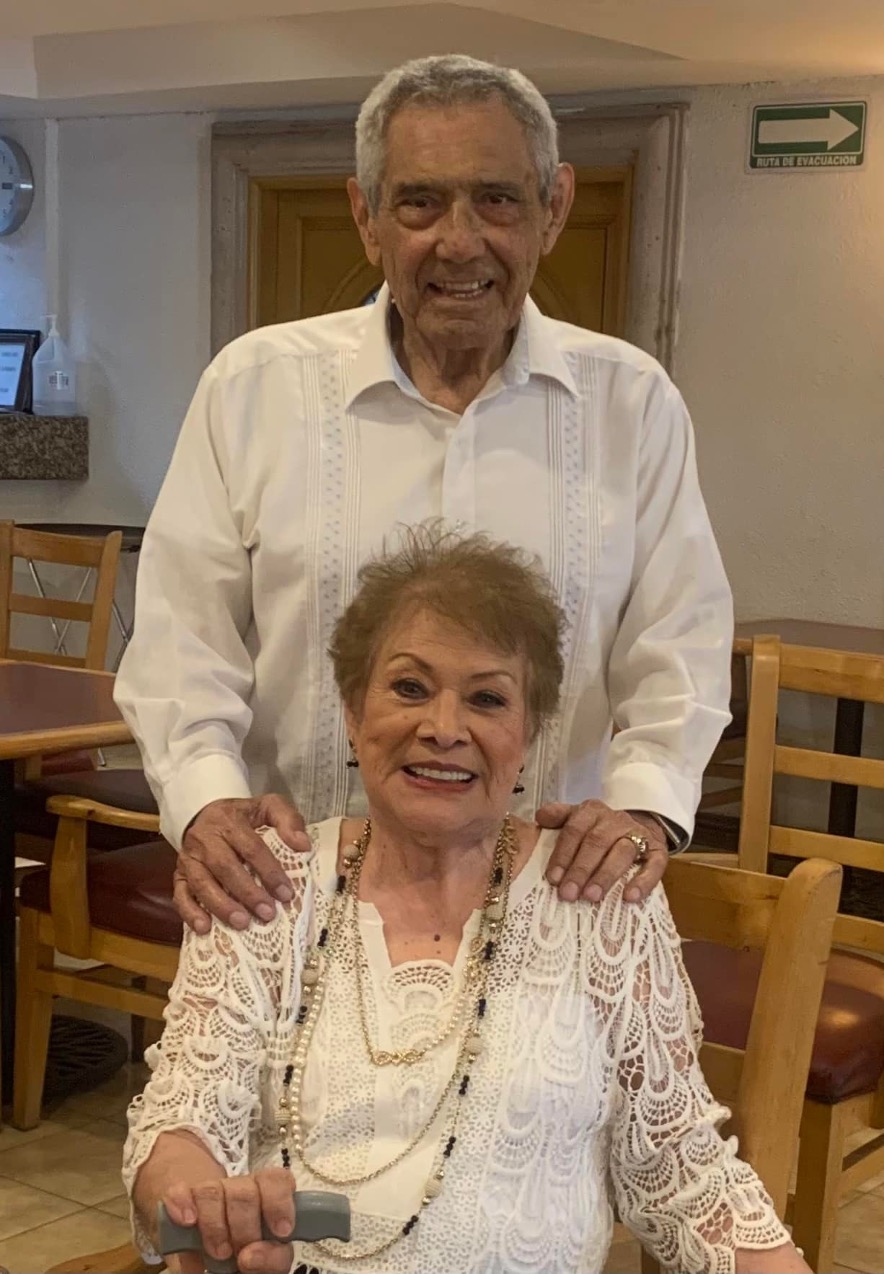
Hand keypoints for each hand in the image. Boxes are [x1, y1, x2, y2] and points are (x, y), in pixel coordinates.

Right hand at [162, 1168, 294, 1273]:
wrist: (202, 1232)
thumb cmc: (242, 1248)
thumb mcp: (260, 1257)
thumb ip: (267, 1258)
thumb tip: (250, 1258)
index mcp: (266, 1195)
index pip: (276, 1181)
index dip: (280, 1203)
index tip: (280, 1232)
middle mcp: (240, 1187)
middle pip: (245, 1193)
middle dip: (245, 1229)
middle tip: (241, 1256)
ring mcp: (209, 1190)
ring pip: (214, 1192)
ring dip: (215, 1225)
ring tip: (219, 1253)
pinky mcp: (179, 1196)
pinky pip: (179, 1191)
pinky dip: (182, 1204)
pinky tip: (188, 1221)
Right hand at [176, 794, 310, 933]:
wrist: (207, 813)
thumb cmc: (244, 816)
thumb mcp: (268, 806)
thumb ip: (288, 820)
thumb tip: (303, 845)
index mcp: (229, 820)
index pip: (251, 847)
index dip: (269, 871)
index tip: (286, 893)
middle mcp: (205, 838)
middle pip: (225, 867)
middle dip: (247, 893)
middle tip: (267, 913)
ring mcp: (188, 857)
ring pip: (201, 883)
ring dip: (221, 906)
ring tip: (242, 923)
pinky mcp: (178, 873)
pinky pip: (180, 895)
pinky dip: (190, 912)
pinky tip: (204, 928)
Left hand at [536, 800, 667, 903]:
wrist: (639, 829)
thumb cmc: (599, 832)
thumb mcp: (577, 820)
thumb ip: (558, 817)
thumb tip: (540, 817)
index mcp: (592, 811)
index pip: (574, 830)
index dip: (563, 854)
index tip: (553, 879)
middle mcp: (616, 820)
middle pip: (597, 842)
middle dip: (581, 869)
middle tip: (568, 894)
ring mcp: (639, 834)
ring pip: (623, 852)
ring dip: (606, 875)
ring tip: (592, 897)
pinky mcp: (658, 852)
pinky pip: (653, 865)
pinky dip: (642, 882)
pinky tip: (629, 898)